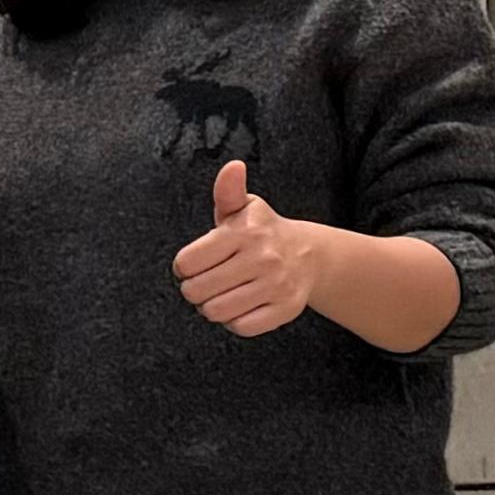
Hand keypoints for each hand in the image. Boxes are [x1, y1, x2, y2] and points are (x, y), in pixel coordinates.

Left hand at [173, 159, 320, 336]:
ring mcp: (276, 285)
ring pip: (215, 312)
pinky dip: (235, 321)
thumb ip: (228, 191)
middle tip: (208, 282)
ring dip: (212, 307)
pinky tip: (241, 305)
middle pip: (195, 291)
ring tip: (222, 294)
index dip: (184, 267)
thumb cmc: (262, 231)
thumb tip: (233, 167)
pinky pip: (241, 327)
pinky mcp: (286, 309)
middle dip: (195, 290)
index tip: (197, 263)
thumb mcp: (244, 208)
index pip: (185, 263)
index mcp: (244, 232)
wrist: (310, 255)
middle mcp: (263, 258)